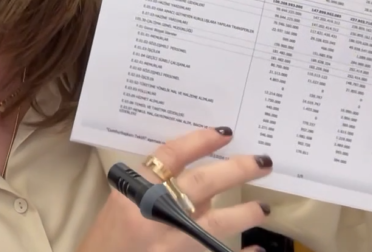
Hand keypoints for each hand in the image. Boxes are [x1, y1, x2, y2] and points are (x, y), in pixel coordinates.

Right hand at [79, 127, 271, 251]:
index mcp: (135, 193)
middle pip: (203, 184)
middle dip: (236, 170)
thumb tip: (187, 174)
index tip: (225, 132)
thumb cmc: (107, 239)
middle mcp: (155, 215)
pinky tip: (257, 249)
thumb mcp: (120, 205)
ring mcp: (171, 244)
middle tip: (262, 161)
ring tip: (264, 206)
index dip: (200, 141)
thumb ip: (149, 189)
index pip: (171, 156)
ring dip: (244, 213)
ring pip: (217, 224)